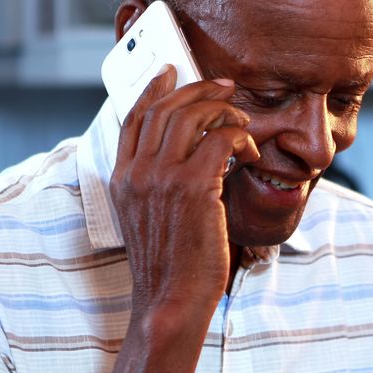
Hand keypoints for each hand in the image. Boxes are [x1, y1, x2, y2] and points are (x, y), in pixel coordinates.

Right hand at [110, 66, 258, 334]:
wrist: (171, 301)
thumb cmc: (170, 268)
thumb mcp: (150, 220)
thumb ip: (158, 186)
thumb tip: (190, 160)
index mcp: (122, 179)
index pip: (133, 118)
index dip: (153, 89)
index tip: (171, 71)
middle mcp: (137, 172)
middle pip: (166, 108)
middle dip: (199, 90)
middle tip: (225, 87)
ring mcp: (162, 177)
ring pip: (193, 116)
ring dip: (224, 111)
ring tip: (242, 122)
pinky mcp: (194, 186)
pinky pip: (221, 139)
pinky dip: (241, 139)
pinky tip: (250, 156)